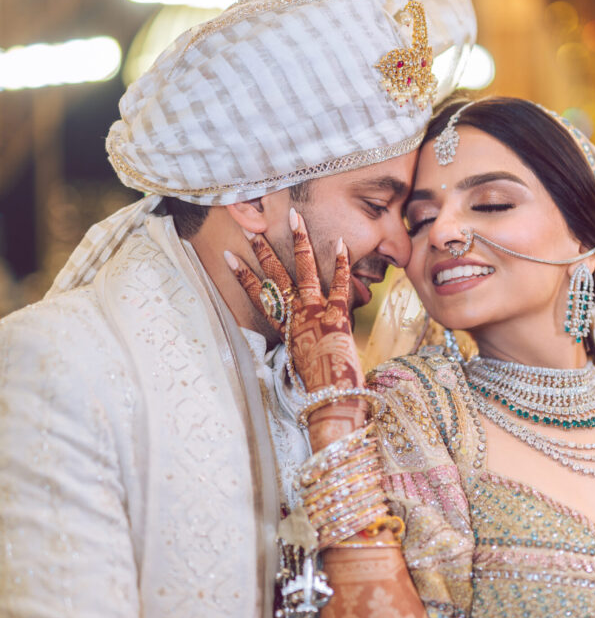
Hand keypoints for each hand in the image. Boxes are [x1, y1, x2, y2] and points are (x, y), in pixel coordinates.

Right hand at [226, 210, 366, 444]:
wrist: (329, 400)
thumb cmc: (315, 389)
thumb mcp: (298, 366)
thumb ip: (295, 348)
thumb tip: (294, 345)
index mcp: (284, 328)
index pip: (258, 295)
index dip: (242, 275)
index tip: (229, 256)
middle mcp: (295, 316)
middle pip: (275, 276)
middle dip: (263, 250)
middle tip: (252, 227)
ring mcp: (315, 312)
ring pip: (304, 270)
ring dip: (299, 241)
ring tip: (293, 216)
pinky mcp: (338, 315)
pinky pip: (339, 284)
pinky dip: (342, 263)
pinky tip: (342, 242)